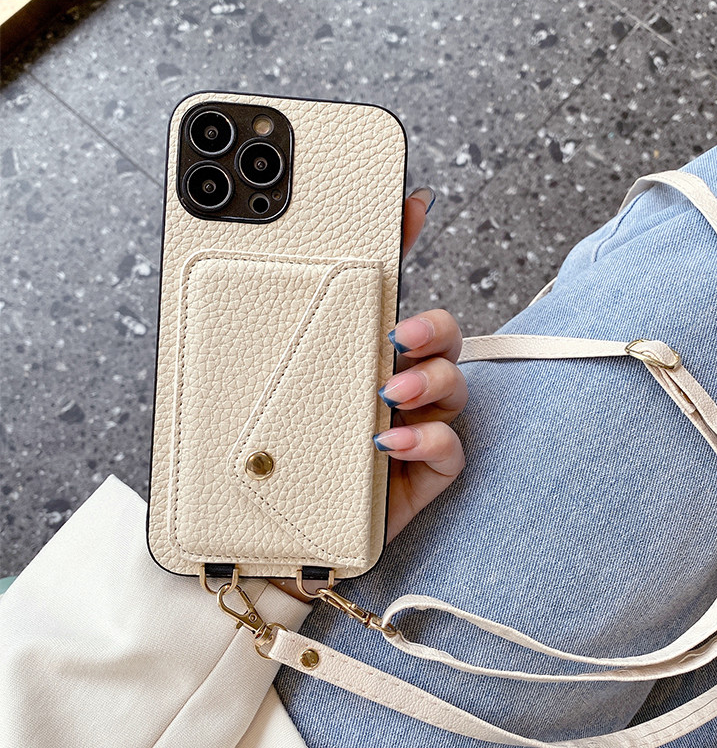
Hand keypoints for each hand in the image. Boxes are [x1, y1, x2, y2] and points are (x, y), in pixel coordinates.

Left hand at [270, 188, 467, 601]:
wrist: (272, 543)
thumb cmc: (268, 467)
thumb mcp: (252, 397)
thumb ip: (256, 350)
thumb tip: (230, 296)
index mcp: (354, 359)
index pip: (387, 294)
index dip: (405, 247)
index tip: (408, 204)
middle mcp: (391, 387)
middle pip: (439, 338)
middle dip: (431, 326)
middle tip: (399, 333)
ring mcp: (411, 429)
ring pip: (454, 386)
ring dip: (431, 379)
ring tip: (391, 392)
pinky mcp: (421, 475)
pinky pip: (451, 450)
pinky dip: (429, 440)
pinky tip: (390, 442)